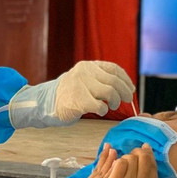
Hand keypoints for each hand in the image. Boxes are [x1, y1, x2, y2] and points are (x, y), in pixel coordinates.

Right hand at [8, 62, 136, 129]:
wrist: (45, 104)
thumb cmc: (68, 94)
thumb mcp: (83, 79)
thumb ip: (99, 79)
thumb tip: (124, 87)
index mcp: (87, 66)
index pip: (114, 69)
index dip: (125, 79)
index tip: (130, 89)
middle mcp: (84, 72)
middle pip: (114, 81)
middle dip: (124, 92)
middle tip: (125, 101)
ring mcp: (80, 85)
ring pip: (110, 93)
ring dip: (114, 102)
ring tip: (111, 106)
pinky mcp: (78, 100)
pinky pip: (100, 106)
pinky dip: (103, 110)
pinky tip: (100, 111)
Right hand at [55, 145, 116, 177]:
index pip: (93, 176)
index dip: (100, 165)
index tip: (107, 155)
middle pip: (96, 171)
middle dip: (104, 158)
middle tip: (111, 146)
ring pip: (100, 174)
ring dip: (109, 162)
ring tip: (115, 151)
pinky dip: (110, 173)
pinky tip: (117, 166)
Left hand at [101, 146, 158, 177]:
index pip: (152, 166)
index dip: (149, 156)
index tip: (145, 150)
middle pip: (143, 158)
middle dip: (138, 152)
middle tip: (133, 152)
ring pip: (131, 159)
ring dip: (126, 157)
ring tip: (121, 160)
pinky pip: (118, 164)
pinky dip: (117, 161)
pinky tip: (114, 165)